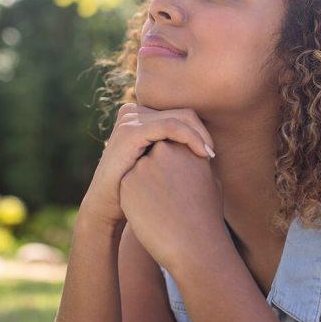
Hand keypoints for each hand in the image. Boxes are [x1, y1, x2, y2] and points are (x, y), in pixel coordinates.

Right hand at [78, 103, 215, 233]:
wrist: (108, 209)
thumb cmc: (137, 192)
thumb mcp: (157, 165)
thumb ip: (176, 150)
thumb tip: (211, 149)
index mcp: (140, 117)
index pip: (181, 114)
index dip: (201, 131)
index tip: (211, 154)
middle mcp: (133, 113)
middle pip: (183, 113)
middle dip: (202, 133)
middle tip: (212, 155)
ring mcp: (130, 120)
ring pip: (181, 117)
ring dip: (200, 136)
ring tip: (209, 157)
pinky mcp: (130, 132)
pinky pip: (170, 126)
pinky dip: (191, 138)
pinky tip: (203, 155)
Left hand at [119, 139, 226, 273]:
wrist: (194, 245)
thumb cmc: (207, 217)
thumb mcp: (211, 181)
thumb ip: (196, 163)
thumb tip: (193, 156)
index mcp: (186, 147)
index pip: (171, 151)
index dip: (174, 172)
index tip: (181, 190)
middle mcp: (164, 150)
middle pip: (152, 157)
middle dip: (157, 174)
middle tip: (170, 199)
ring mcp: (143, 165)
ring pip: (138, 172)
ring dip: (145, 187)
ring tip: (162, 208)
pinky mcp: (127, 182)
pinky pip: (128, 187)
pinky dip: (136, 200)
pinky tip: (150, 214)